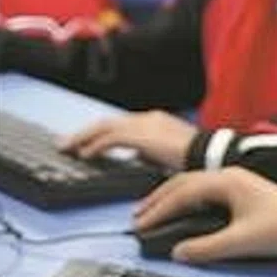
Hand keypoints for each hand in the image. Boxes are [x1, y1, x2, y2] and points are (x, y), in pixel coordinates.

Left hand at [62, 111, 198, 169]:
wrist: (209, 155)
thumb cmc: (196, 158)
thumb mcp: (168, 153)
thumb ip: (151, 152)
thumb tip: (137, 157)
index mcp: (154, 121)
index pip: (118, 124)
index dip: (98, 133)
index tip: (84, 142)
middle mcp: (146, 119)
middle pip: (106, 123)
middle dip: (84, 133)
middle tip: (66, 143)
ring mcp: (144, 125)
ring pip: (104, 128)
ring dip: (83, 138)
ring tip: (69, 148)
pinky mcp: (142, 136)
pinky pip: (111, 139)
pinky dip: (96, 146)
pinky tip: (86, 155)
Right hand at [133, 168, 276, 263]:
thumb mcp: (242, 242)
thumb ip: (207, 248)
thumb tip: (179, 253)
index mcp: (227, 182)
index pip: (182, 192)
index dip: (159, 209)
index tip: (141, 224)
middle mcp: (229, 177)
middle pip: (183, 182)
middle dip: (158, 200)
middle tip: (138, 217)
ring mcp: (236, 182)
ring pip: (193, 185)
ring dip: (171, 198)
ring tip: (153, 212)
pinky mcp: (242, 192)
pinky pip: (204, 191)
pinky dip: (186, 200)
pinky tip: (181, 211)